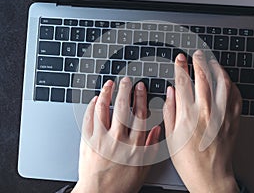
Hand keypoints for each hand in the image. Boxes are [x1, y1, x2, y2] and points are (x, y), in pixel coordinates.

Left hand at [72, 78, 160, 192]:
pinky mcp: (87, 142)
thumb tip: (156, 128)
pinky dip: (91, 107)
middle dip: (125, 90)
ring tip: (110, 83)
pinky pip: (88, 120)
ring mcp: (100, 140)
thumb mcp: (143, 168)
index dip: (140, 98)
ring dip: (107, 94)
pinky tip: (95, 99)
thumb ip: (151, 147)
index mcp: (133, 146)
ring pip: (103, 110)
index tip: (140, 87)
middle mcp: (117, 140)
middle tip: (126, 80)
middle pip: (121, 108)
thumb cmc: (121, 184)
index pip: (139, 115)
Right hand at [163, 50, 241, 192]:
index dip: (181, 67)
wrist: (210, 175)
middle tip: (196, 54)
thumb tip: (170, 92)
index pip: (183, 82)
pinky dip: (230, 84)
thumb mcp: (170, 137)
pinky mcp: (232, 119)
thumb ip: (170, 111)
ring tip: (211, 61)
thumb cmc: (188, 160)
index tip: (180, 59)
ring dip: (216, 68)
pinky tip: (225, 80)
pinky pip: (235, 96)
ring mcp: (222, 114)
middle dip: (198, 61)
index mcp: (187, 115)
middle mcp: (206, 111)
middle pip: (203, 77)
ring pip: (222, 82)